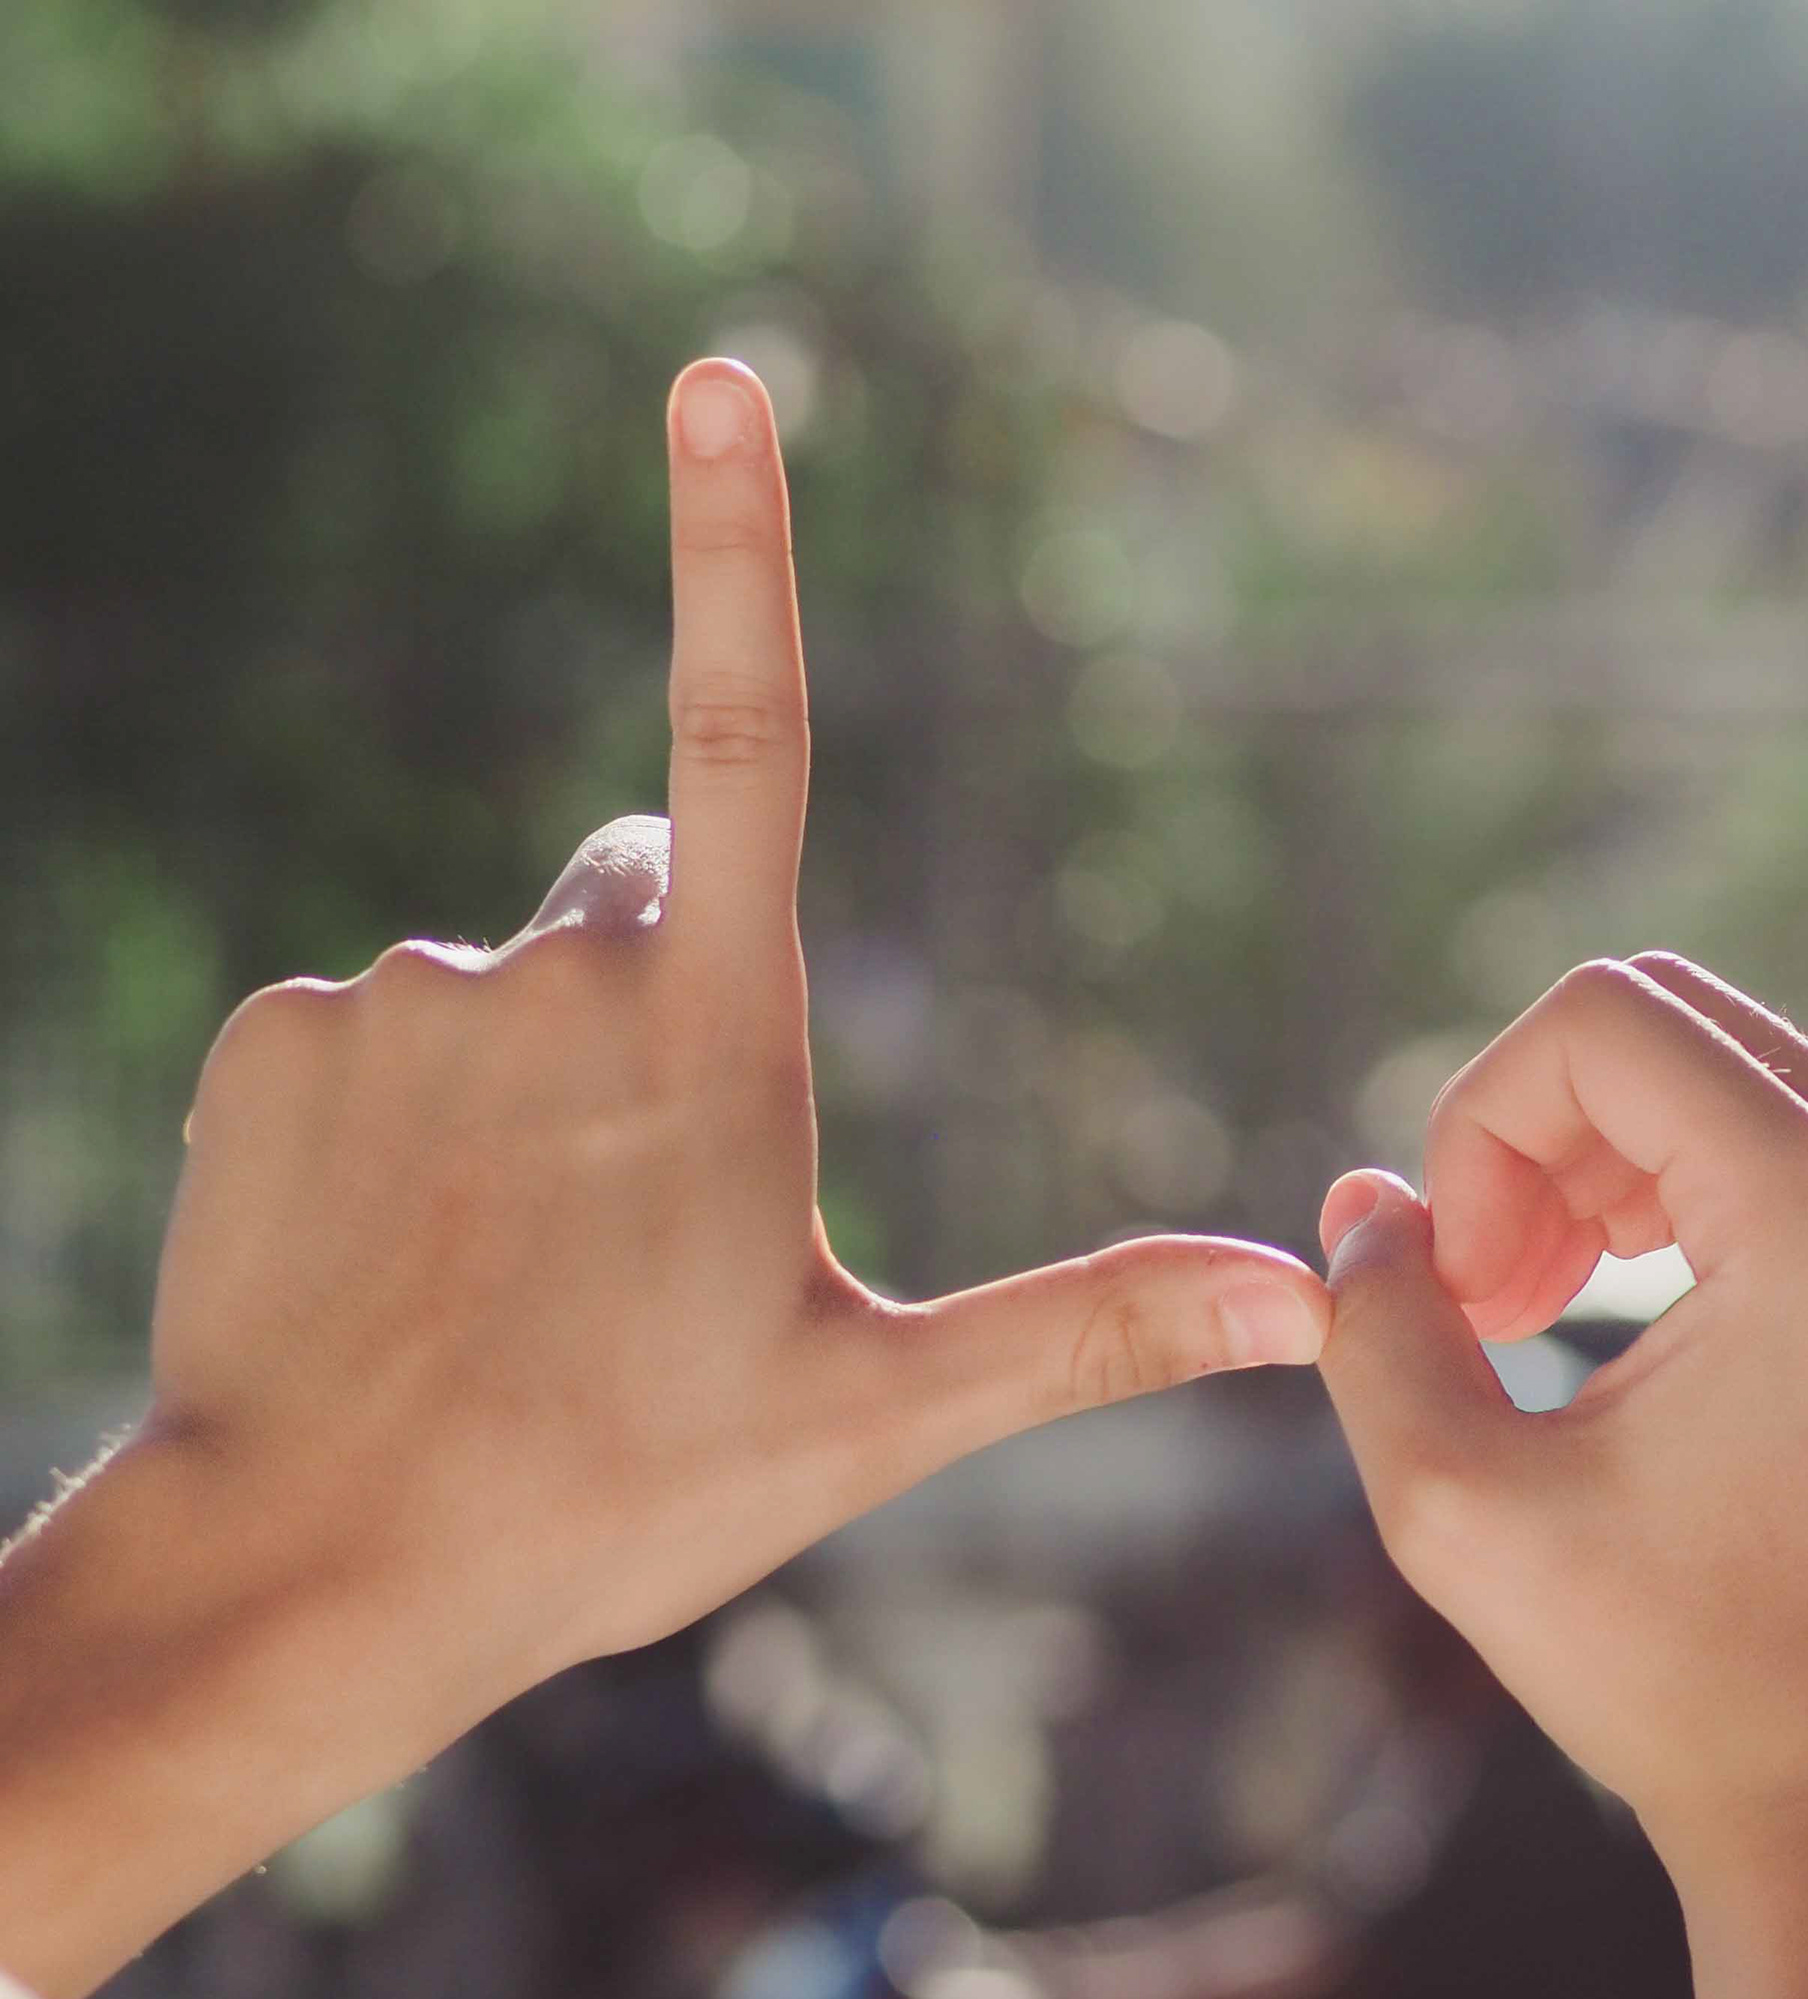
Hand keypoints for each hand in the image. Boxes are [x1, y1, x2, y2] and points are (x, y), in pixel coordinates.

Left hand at [0, 361, 1324, 1998]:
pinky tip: (393, 1262)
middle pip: (638, 893)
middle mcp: (551, 973)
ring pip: (502, 986)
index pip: (747, 731)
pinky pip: (361, 1036)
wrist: (304, 1573)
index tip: (720, 376)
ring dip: (525, 1084)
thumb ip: (1092, 1329)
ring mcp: (394, 997)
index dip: (739, 544)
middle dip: (660, 994)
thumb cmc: (615, 1500)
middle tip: (646, 1218)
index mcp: (716, 1032)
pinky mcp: (267, 1042)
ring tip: (507, 1276)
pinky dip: (390, 1123)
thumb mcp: (877, 1418)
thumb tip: (1298, 1305)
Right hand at [1309, 954, 1807, 1998]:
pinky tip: (1601, 1323)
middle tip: (1478, 1301)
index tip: (1458, 1290)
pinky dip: (1661, 1197)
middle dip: (1527, 1134)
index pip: (1594, 1020)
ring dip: (1586, 1166)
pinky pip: (1768, 1145)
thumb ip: (1377, 1326)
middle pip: (1659, 1021)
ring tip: (1520, 1317)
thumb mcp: (1462, 1508)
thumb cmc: (1678, 1680)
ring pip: (1712, 1074)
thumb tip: (1363, 1206)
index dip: (1474, 1127)